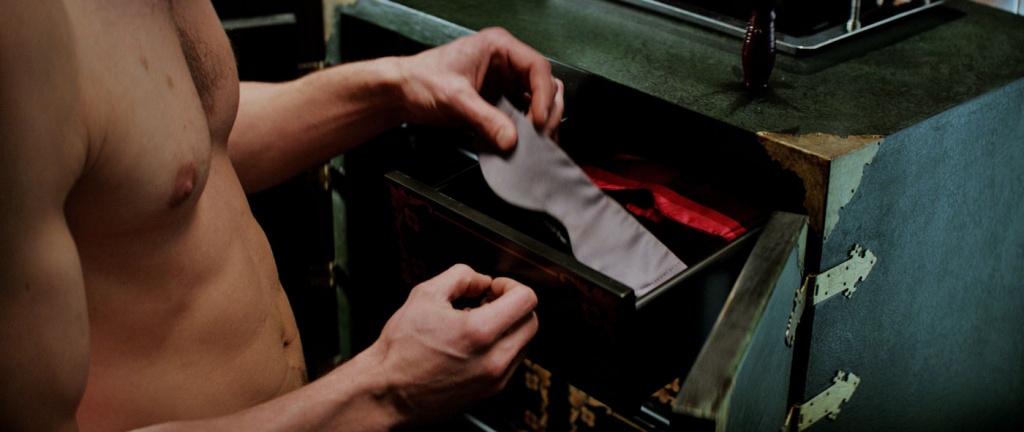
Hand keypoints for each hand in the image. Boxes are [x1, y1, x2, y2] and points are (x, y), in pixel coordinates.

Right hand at [364, 264, 538, 424]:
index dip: (511, 286)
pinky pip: (512, 362)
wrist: (388, 392)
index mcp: (479, 332)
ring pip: (524, 343)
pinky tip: (474, 344)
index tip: (495, 288)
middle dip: (514, 306)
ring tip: (478, 324)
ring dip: (509, 327)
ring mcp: (495, 379)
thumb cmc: (401, 351)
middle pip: (531, 321)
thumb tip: (480, 280)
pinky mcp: (491, 392)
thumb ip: (460, 277)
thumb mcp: (425, 295)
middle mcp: (494, 359)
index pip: (526, 299)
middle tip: (489, 302)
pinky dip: (501, 348)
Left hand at [398, 27, 564, 151]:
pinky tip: (524, 144)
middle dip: (547, 111)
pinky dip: (528, 130)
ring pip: (538, 101)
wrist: (400, 94)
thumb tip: (511, 139)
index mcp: (499, 47)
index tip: (538, 120)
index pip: (537, 67)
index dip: (543, 95)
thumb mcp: (454, 98)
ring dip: (541, 122)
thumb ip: (484, 118)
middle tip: (541, 136)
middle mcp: (506, 62)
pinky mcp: (499, 101)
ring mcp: (505, 82)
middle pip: (545, 85)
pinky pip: (523, 114)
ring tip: (536, 143)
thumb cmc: (420, 81)